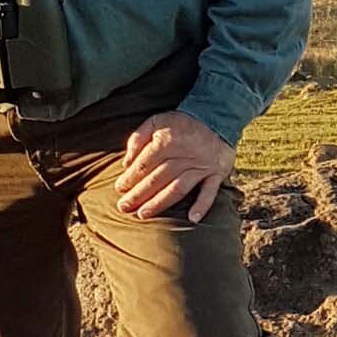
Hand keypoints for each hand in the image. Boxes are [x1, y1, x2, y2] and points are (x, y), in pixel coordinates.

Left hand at [113, 110, 233, 222]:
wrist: (216, 118)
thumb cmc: (180, 124)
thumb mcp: (156, 121)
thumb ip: (138, 138)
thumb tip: (126, 162)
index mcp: (166, 141)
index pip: (144, 164)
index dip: (130, 177)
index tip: (119, 189)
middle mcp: (183, 155)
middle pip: (157, 179)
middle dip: (138, 194)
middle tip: (124, 207)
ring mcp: (201, 166)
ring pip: (177, 188)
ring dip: (160, 203)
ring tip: (143, 214)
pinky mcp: (216, 173)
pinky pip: (210, 191)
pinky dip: (202, 205)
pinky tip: (192, 219)